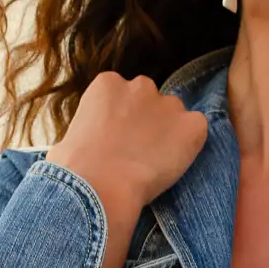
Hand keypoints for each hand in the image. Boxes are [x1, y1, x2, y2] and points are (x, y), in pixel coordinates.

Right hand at [46, 72, 207, 210]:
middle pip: (151, 100)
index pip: (124, 94)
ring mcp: (168, 104)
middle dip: (148, 121)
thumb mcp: (70, 134)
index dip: (124, 120)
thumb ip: (90, 126)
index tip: (119, 140)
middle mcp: (140, 86)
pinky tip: (175, 162)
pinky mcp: (192, 125)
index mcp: (107, 83)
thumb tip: (87, 141)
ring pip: (175, 114)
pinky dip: (191, 144)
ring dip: (169, 132)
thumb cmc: (75, 167)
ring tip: (156, 161)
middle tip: (138, 151)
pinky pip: (198, 129)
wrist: (99, 184)